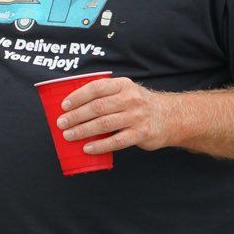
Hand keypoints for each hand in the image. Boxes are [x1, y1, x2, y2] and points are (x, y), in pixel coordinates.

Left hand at [56, 76, 183, 154]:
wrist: (171, 117)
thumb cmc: (140, 105)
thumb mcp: (126, 91)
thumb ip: (106, 95)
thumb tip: (75, 106)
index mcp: (123, 85)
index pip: (96, 88)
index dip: (77, 96)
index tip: (63, 106)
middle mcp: (130, 99)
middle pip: (97, 107)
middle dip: (76, 116)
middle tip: (61, 123)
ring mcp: (137, 116)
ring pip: (104, 124)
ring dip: (83, 130)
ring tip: (68, 135)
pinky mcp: (141, 133)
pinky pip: (116, 141)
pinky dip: (100, 145)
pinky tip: (87, 148)